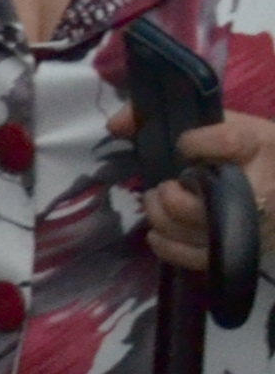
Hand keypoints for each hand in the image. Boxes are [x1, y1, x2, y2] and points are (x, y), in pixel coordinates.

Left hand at [130, 107, 274, 279]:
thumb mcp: (232, 125)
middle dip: (167, 193)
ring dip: (159, 214)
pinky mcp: (234, 251)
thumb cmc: (257, 154)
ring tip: (160, 201)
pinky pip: (189, 256)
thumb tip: (116, 124)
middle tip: (165, 185)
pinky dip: (165, 243)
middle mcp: (255, 192)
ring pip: (185, 229)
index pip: (226, 142)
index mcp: (257, 148)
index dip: (194, 143)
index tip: (185, 146)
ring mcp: (243, 226)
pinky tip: (158, 230)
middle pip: (193, 202)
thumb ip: (178, 117)